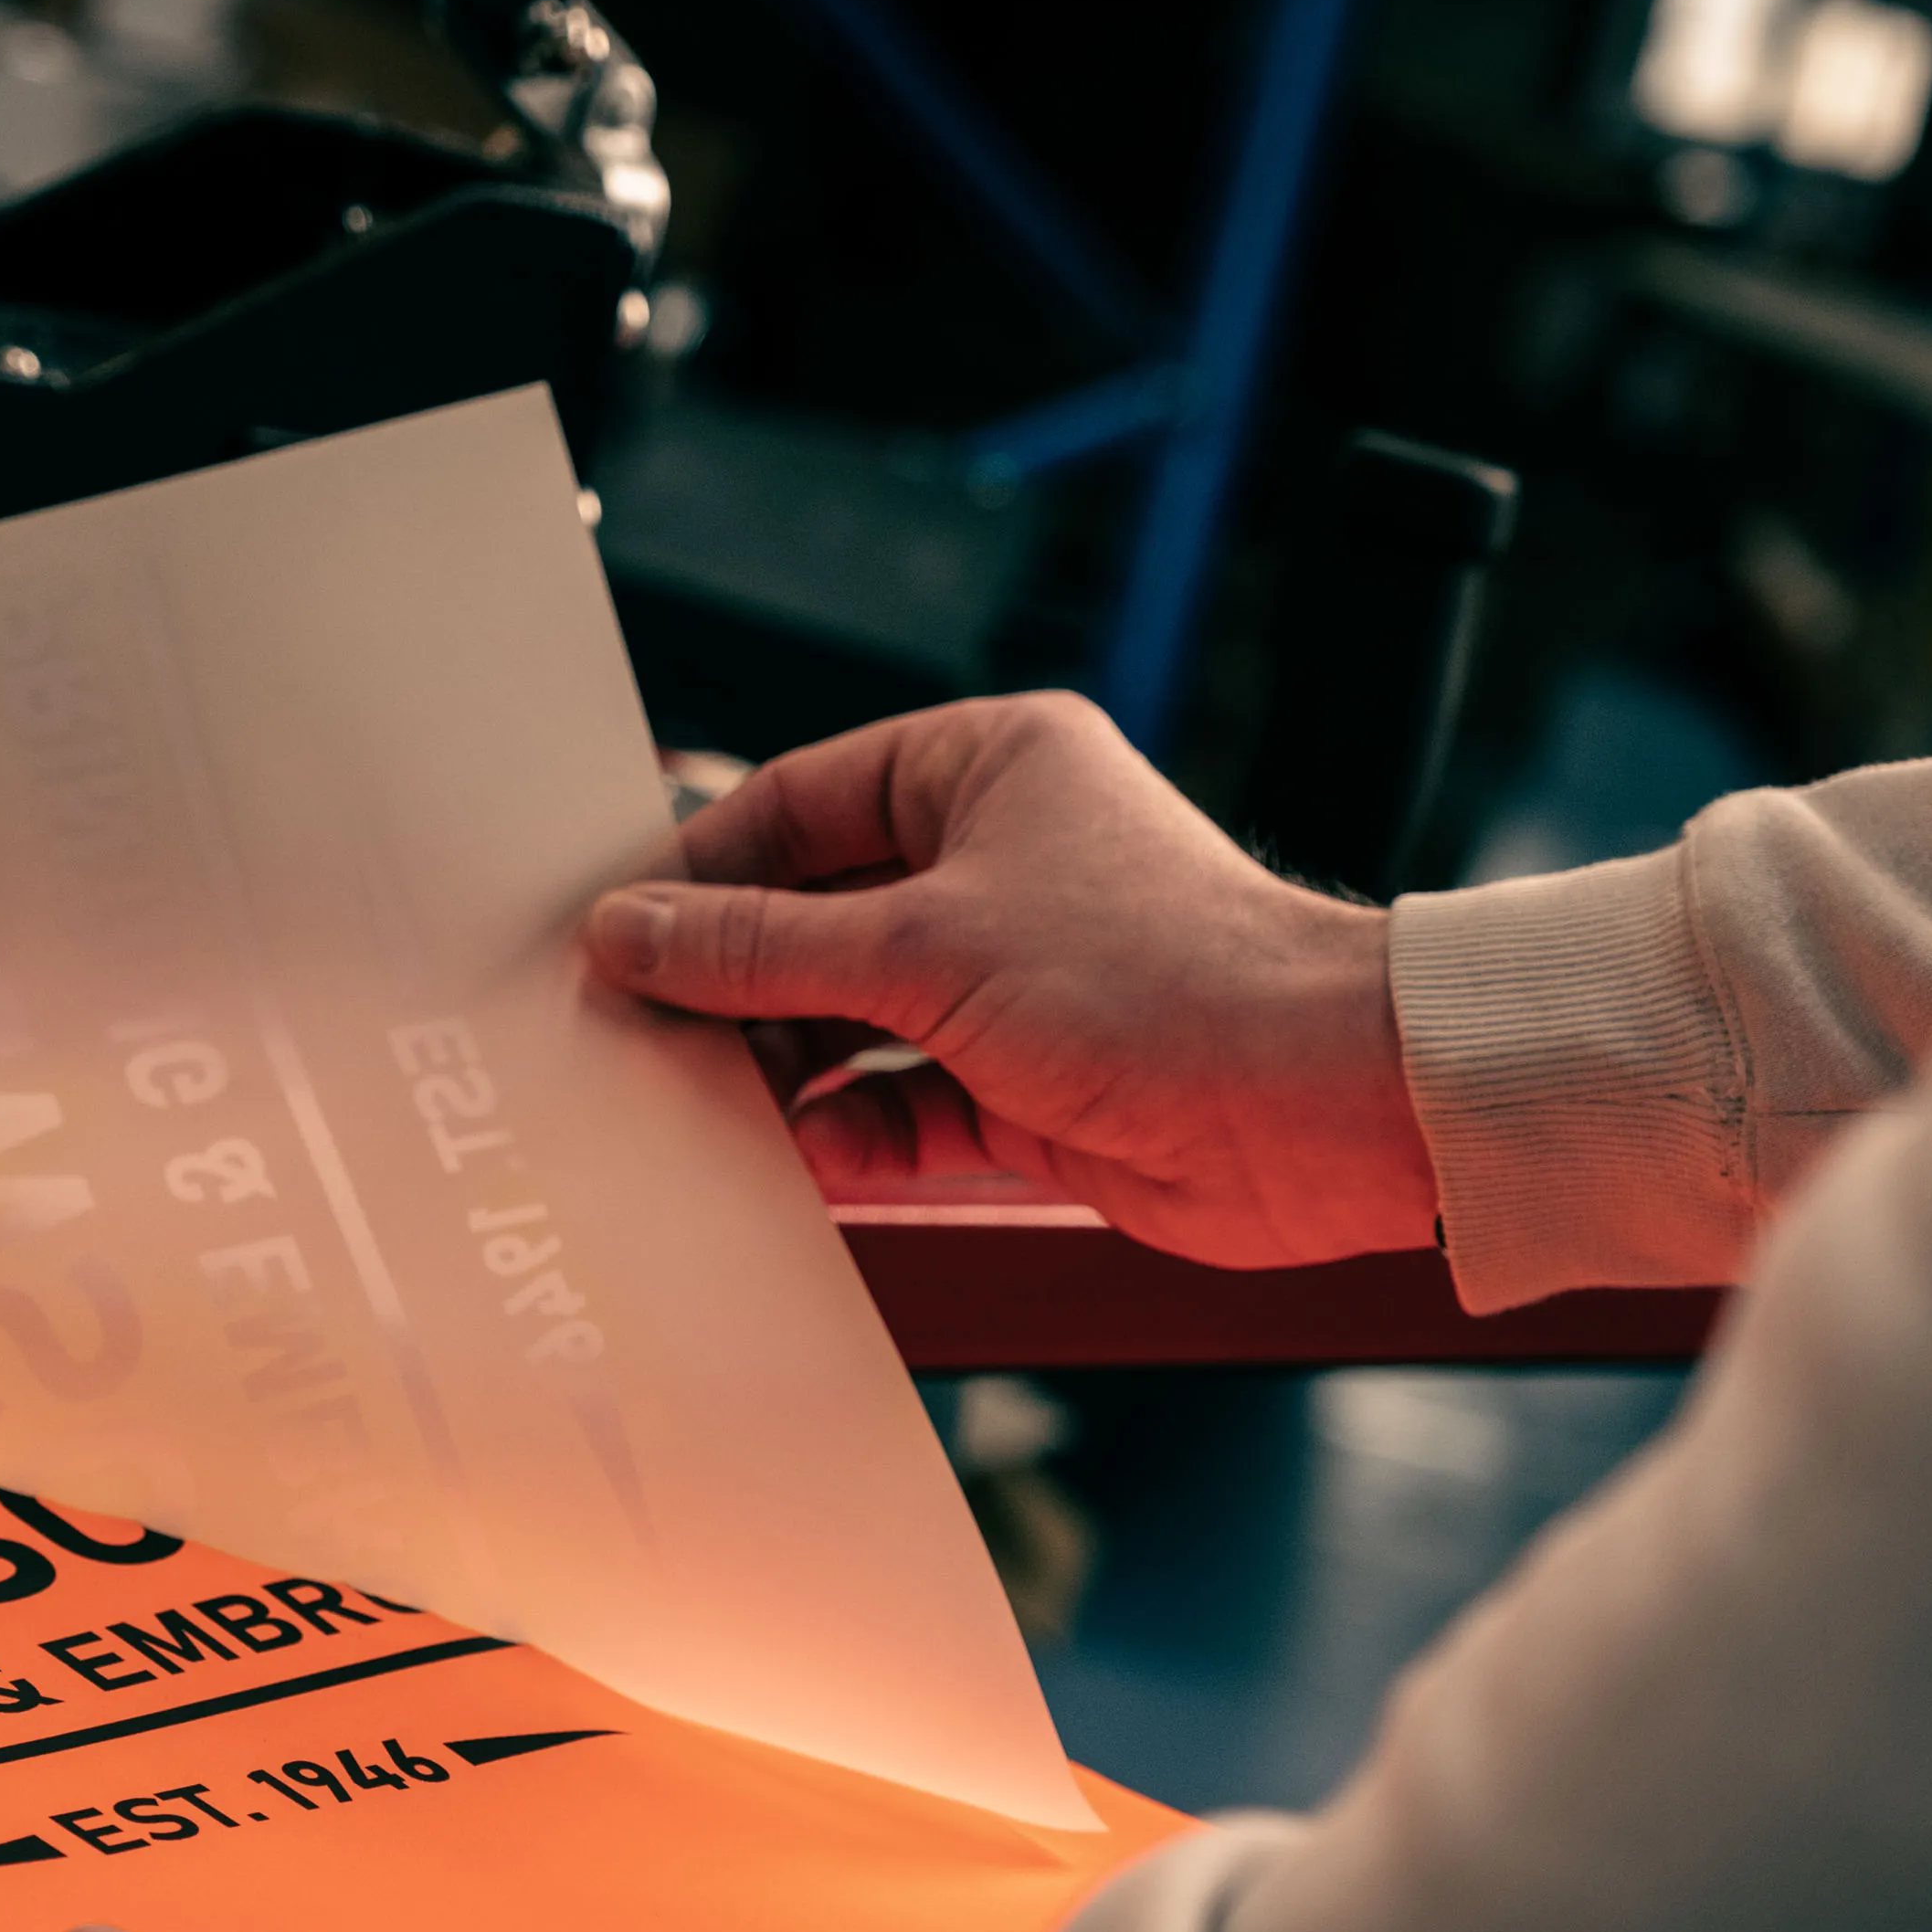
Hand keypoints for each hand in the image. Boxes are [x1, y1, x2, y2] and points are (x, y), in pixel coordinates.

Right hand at [587, 691, 1438, 1270]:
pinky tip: (803, 1161)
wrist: (1315, 1109)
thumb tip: (635, 932)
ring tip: (705, 1110)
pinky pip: (900, 1104)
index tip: (616, 933)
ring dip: (783, 1069)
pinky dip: (849, 1133)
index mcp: (985, 769)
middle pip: (815, 918)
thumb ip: (763, 949)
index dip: (702, 869)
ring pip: (851, 1019)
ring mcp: (1011, 979)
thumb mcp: (923, 947)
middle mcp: (997, 865)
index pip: (800, 802)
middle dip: (733, 985)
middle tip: (640, 1035)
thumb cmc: (1164, 979)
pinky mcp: (1026, 1085)